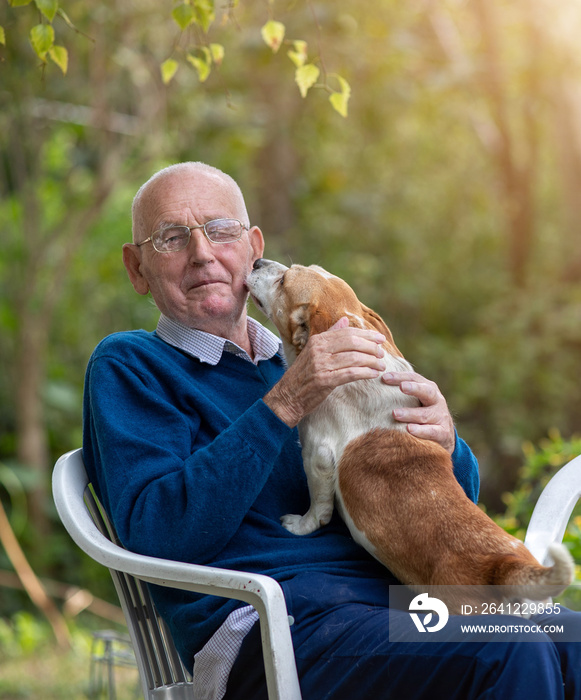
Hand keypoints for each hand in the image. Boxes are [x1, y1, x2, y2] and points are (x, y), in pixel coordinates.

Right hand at [265, 317, 386, 427]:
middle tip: (382, 353)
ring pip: (354, 358)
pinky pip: (351, 373)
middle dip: (371, 347)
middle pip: (352, 343)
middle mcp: (319, 350)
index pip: (347, 332)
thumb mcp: (313, 351)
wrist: (288, 397)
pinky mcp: (325, 381)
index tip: (380, 339)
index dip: (366, 334)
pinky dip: (365, 373)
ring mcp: (321, 365)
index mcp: (317, 340)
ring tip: (381, 365)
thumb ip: (330, 335)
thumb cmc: (303, 375)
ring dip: (372, 362)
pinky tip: (373, 374)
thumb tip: (345, 320)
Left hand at [382, 371, 455, 453]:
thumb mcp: (417, 401)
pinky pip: (431, 431)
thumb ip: (402, 393)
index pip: (415, 379)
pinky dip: (420, 431)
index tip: (385, 377)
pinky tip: (409, 429)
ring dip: (410, 413)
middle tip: (401, 387)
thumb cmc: (423, 413)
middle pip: (427, 391)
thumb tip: (377, 380)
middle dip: (414, 388)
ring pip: (425, 414)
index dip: (401, 377)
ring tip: (395, 414)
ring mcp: (441, 417)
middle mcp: (437, 401)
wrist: (444, 436)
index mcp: (429, 389)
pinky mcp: (443, 433)